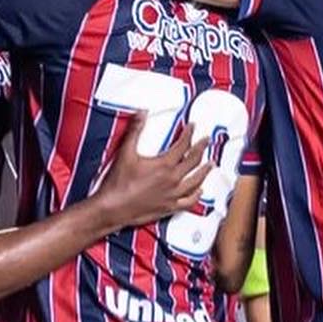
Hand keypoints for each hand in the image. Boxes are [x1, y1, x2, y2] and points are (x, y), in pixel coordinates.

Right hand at [95, 114, 210, 230]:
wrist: (112, 208)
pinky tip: (199, 191)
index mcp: (164, 165)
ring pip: (195, 181)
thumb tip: (142, 113)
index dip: (189, 134)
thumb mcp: (125, 153)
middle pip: (193, 161)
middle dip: (201, 148)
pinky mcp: (169, 208)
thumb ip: (135, 131)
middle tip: (206, 141)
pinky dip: (196, 195)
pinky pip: (188, 201)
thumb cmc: (118, 183)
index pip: (183, 145)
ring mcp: (172, 195)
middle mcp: (172, 180)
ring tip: (210, 164)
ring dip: (204, 171)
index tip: (192, 127)